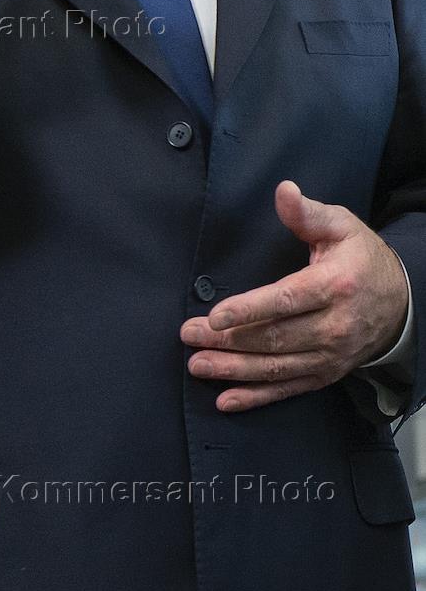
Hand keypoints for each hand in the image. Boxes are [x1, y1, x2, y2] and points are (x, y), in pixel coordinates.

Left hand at [180, 180, 408, 411]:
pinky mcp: (325, 374)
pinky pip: (288, 389)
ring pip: (276, 367)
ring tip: (197, 364)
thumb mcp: (340, 226)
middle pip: (275, 338)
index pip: (286, 301)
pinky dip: (256, 397)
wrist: (401, 302)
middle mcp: (334, 327)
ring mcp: (330, 356)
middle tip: (189, 335)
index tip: (215, 315)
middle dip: (228, 340)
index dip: (249, 310)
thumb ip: (307, 213)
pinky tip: (226, 399)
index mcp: (334, 286)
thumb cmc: (361, 258)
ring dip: (233, 369)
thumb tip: (283, 191)